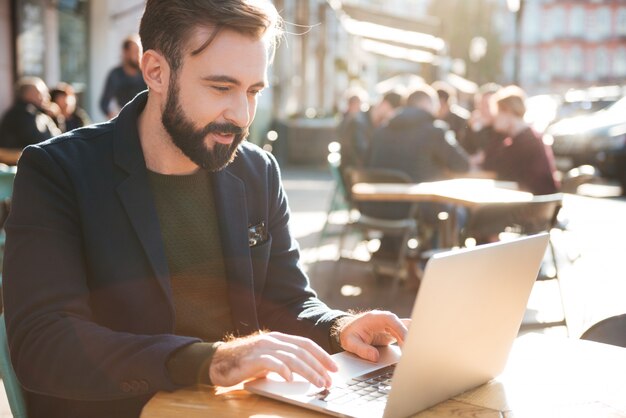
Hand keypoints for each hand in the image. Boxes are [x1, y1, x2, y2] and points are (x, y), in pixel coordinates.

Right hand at [209, 332, 337, 387]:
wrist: (218, 362)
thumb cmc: (246, 363)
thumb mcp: (269, 359)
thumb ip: (285, 361)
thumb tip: (308, 373)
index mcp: (279, 339)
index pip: (306, 344)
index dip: (322, 355)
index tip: (334, 368)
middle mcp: (273, 341)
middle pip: (302, 352)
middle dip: (318, 367)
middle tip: (329, 381)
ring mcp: (262, 348)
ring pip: (291, 358)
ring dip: (308, 371)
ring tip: (318, 383)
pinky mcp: (252, 359)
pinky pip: (271, 363)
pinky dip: (283, 370)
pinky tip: (290, 380)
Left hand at [336, 311, 409, 361]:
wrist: (347, 331)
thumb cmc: (349, 334)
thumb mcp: (350, 343)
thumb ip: (362, 350)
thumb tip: (375, 357)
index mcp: (375, 318)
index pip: (391, 320)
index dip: (400, 329)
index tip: (406, 340)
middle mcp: (384, 319)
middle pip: (401, 325)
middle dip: (408, 337)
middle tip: (411, 351)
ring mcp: (389, 326)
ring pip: (404, 330)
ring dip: (409, 341)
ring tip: (411, 354)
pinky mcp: (391, 333)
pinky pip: (403, 336)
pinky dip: (407, 343)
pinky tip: (409, 353)